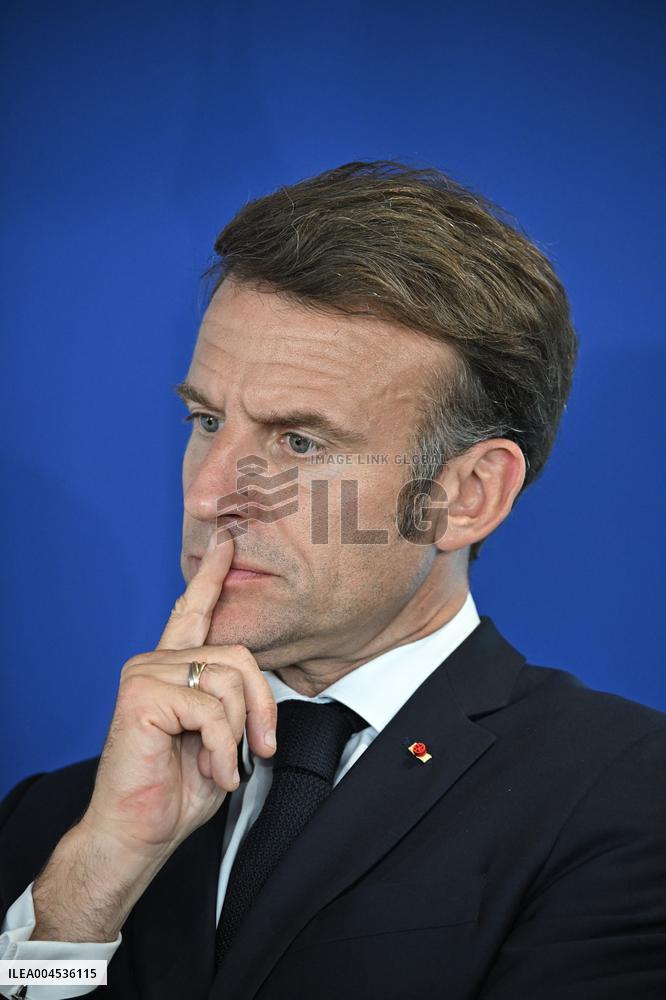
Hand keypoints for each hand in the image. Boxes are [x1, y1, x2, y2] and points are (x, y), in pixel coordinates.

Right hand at [31, 528, 277, 942]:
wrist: (137, 834)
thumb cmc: (176, 790)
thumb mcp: (218, 737)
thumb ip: (231, 702)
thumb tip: (259, 691)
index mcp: (172, 667)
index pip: (193, 611)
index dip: (213, 576)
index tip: (227, 542)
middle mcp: (155, 661)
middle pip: (239, 656)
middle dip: (262, 707)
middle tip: (260, 749)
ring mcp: (145, 672)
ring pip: (229, 681)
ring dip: (236, 735)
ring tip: (221, 766)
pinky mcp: (142, 693)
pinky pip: (210, 708)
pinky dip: (220, 747)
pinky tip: (210, 771)